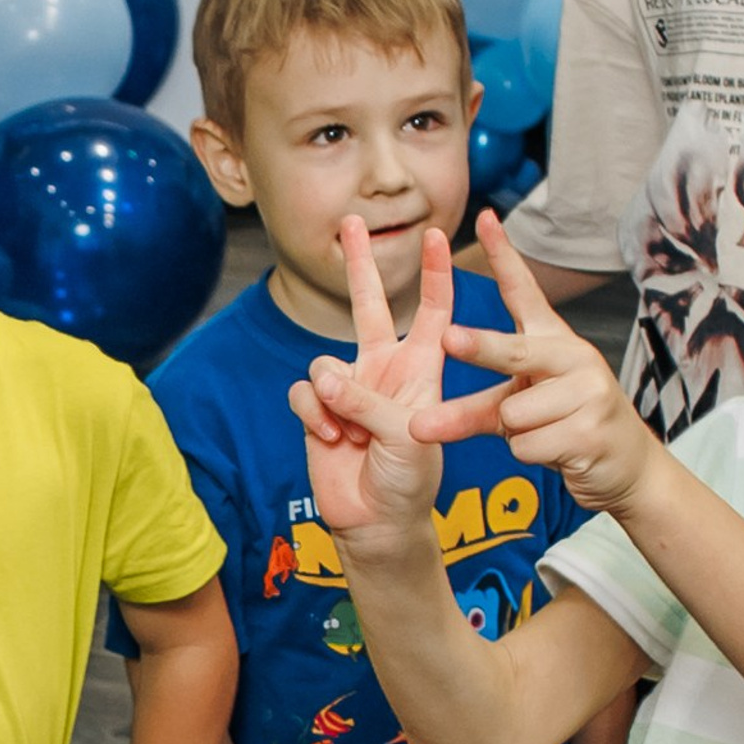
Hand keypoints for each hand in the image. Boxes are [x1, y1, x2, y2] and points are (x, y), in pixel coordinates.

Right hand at [286, 220, 453, 540]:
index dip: (435, 273)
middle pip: (368, 305)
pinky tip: (333, 440)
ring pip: (324, 361)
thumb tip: (323, 377)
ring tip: (351, 432)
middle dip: (359, 264)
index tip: (438, 234)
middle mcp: (382, 370)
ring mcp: (348, 389)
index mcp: (420, 369)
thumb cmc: (409, 480)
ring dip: (335, 396)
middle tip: (352, 221)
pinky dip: (315, 416)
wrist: (377, 522)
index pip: (433, 311)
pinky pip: (304, 393)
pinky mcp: (318, 410)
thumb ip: (366, 401)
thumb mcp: (405, 436)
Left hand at [415, 212, 659, 515]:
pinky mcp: (590, 430)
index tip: (485, 217)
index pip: (524, 292)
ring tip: (544, 431)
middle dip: (481, 348)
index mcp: (552, 341)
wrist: (624, 465)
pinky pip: (527, 445)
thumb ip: (469, 409)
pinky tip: (557, 449)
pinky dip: (529, 455)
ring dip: (514, 434)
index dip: (504, 255)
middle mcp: (573, 356)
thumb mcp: (516, 408)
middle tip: (448, 338)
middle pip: (514, 352)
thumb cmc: (562, 425)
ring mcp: (587, 392)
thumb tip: (414, 425)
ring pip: (512, 414)